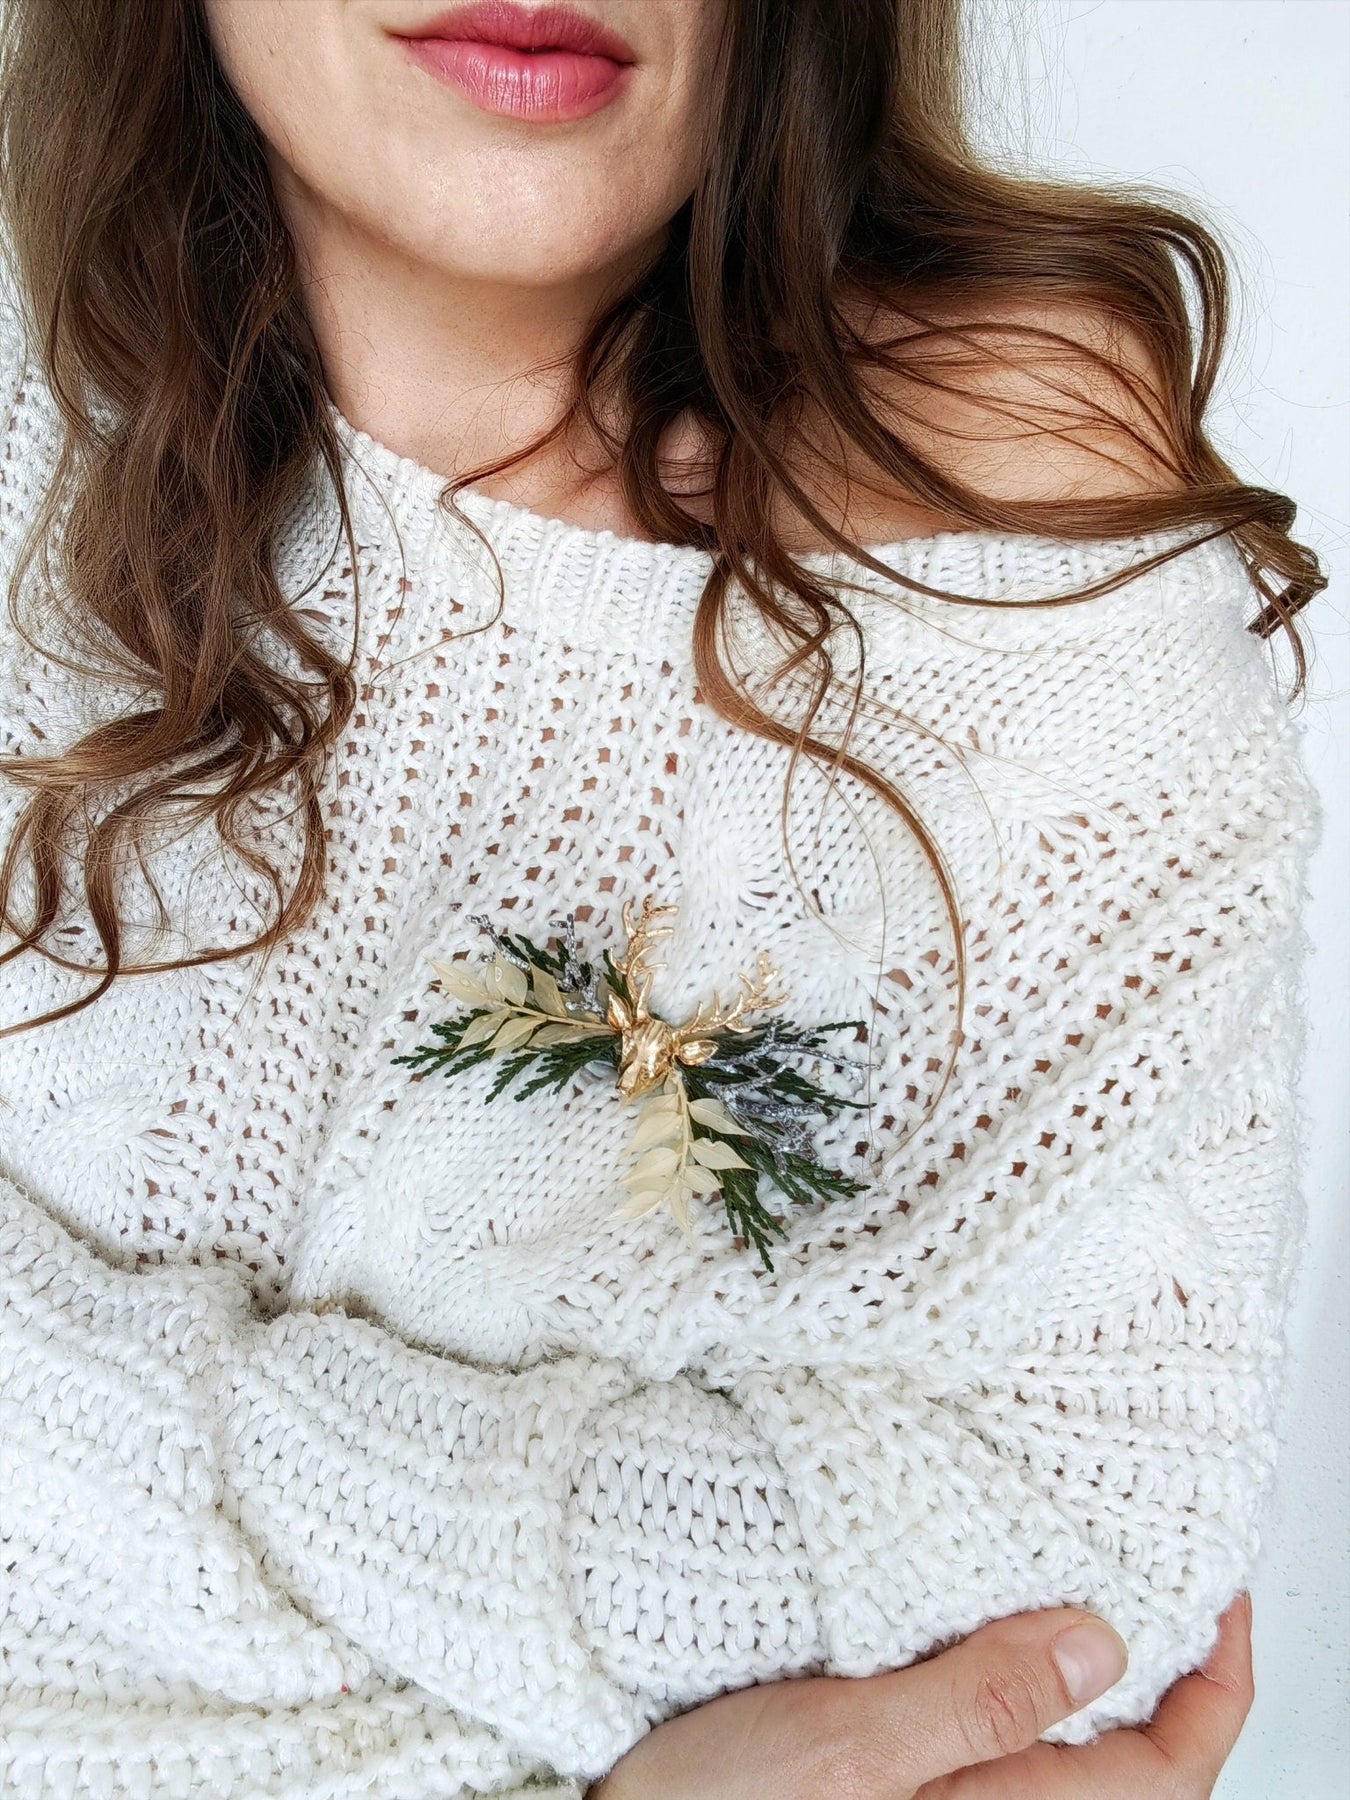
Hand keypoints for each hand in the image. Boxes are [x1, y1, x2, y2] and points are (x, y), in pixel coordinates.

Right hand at [587, 1595, 1252, 1799]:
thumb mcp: (857, 1747)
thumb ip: (982, 1701)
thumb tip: (1101, 1641)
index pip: (1166, 1769)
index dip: (1214, 1684)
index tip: (1222, 1595)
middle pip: (1128, 1756)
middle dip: (1161, 1665)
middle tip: (1163, 1565)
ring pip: (1061, 1735)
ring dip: (1087, 1656)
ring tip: (1088, 1567)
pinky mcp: (902, 1776)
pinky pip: (995, 1727)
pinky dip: (1016, 1665)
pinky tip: (991, 1606)